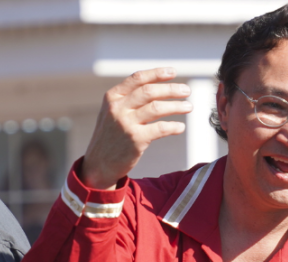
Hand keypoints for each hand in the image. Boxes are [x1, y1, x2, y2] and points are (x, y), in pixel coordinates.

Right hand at [82, 68, 191, 189]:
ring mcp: (126, 123)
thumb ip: (127, 99)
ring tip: (189, 106)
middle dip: (171, 89)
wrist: (99, 164)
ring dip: (177, 106)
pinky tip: (180, 127)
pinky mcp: (135, 140)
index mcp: (112, 97)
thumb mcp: (111, 113)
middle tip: (186, 90)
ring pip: (157, 108)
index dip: (157, 73)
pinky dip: (173, 127)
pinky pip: (161, 128)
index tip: (173, 72)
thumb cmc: (110, 137)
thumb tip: (156, 85)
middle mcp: (118, 108)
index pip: (138, 79)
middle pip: (150, 91)